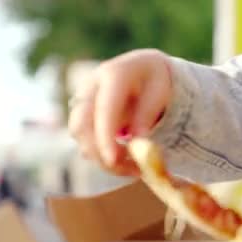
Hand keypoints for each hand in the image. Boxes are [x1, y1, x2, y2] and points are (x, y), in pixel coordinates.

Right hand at [68, 49, 172, 175]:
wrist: (143, 69)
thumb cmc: (155, 80)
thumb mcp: (160, 92)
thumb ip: (146, 116)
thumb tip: (138, 146)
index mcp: (113, 75)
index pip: (104, 110)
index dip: (105, 138)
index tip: (113, 161)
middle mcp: (90, 87)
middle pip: (81, 126)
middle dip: (101, 154)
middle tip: (132, 172)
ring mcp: (82, 102)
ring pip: (81, 138)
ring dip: (103, 159)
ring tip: (136, 168)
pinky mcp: (82, 117)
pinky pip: (85, 142)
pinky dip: (102, 156)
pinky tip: (125, 161)